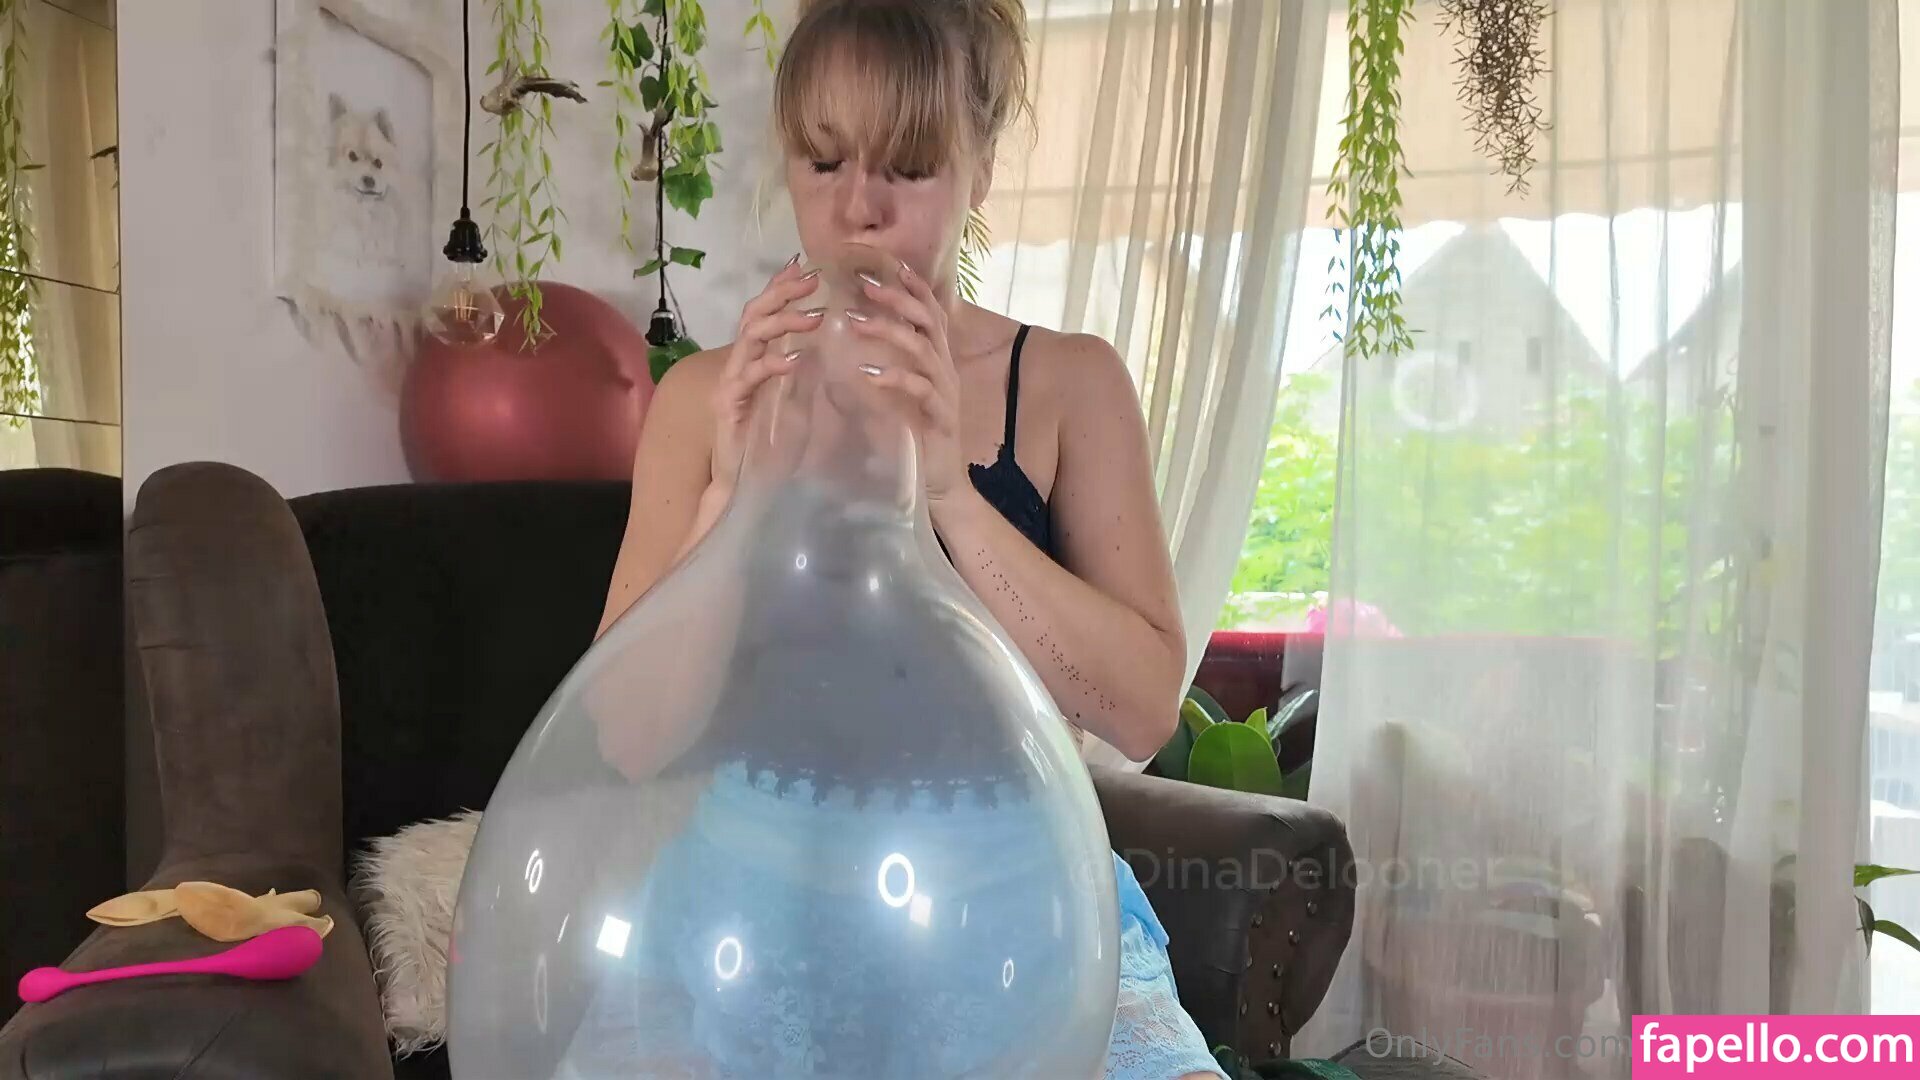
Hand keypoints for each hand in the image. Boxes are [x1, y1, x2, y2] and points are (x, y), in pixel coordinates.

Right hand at [709, 257, 823, 487]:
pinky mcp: (728, 407)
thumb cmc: (770, 447)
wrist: (743, 486)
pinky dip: (771, 365)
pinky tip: (794, 360)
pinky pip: (748, 378)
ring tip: (814, 318)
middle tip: (813, 280)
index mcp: (753, 361)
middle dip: (782, 294)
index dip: (781, 289)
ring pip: (750, 339)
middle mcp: (738, 366)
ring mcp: (730, 385)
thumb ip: (806, 374)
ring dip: (783, 324)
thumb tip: (831, 345)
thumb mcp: (795, 402)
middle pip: (754, 316)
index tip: (806, 267)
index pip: (765, 314)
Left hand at [848, 260, 967, 502]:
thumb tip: (859, 334)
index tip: (885, 264)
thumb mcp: (903, 392)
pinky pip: (920, 389)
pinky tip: (868, 374)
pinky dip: (894, 377)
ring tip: (855, 323)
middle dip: (897, 298)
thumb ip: (892, 363)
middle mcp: (945, 368)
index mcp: (936, 359)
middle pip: (927, 319)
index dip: (912, 285)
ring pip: (923, 348)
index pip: (929, 310)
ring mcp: (946, 391)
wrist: (943, 482)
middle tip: (863, 285)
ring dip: (889, 331)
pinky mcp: (941, 416)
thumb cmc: (918, 435)